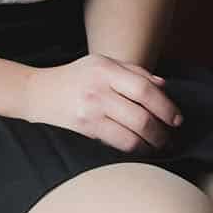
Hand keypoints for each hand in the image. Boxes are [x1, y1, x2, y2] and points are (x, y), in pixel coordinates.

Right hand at [19, 54, 182, 152]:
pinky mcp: (85, 128)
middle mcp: (97, 88)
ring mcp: (90, 110)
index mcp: (104, 68)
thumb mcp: (100, 64)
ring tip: (158, 144)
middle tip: (170, 136)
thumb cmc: (74, 78)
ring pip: (134, 132)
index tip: (176, 118)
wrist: (36, 93)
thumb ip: (133, 72)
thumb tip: (164, 86)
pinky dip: (136, 148)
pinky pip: (120, 143)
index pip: (145, 89)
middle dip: (163, 130)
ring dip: (152, 142)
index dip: (166, 106)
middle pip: (143, 114)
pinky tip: (139, 147)